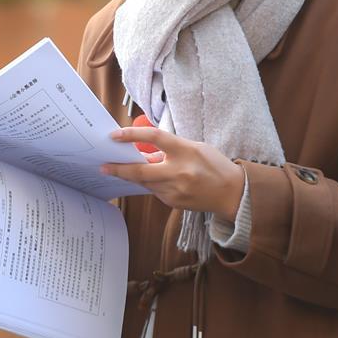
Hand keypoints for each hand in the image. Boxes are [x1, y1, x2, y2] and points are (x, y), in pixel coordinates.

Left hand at [102, 126, 244, 220]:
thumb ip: (170, 149)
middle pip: (140, 171)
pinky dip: (152, 184)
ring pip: (145, 183)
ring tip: (128, 170)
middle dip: (119, 169)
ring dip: (135, 176)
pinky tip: (157, 180)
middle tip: (103, 166)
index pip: (154, 138)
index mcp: (185, 151)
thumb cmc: (215, 166)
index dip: (132, 135)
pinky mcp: (174, 203)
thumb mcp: (195, 148)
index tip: (115, 135)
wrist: (233, 194)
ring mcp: (175, 190)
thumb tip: (146, 153)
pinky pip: (155, 191)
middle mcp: (179, 172)